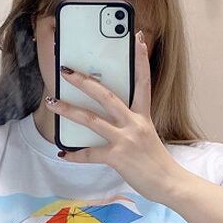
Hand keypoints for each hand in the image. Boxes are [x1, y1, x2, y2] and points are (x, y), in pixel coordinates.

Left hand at [45, 30, 184, 202]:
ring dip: (69, 110)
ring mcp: (125, 139)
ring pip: (91, 120)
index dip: (141, 60)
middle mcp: (134, 123)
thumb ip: (131, 126)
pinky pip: (90, 154)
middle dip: (84, 81)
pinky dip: (75, 155)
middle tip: (66, 70)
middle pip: (106, 96)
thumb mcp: (148, 137)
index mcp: (143, 117)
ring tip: (53, 103)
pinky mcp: (118, 157)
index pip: (143, 82)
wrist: (169, 184)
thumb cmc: (157, 163)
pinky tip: (63, 153)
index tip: (138, 38)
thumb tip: (108, 122)